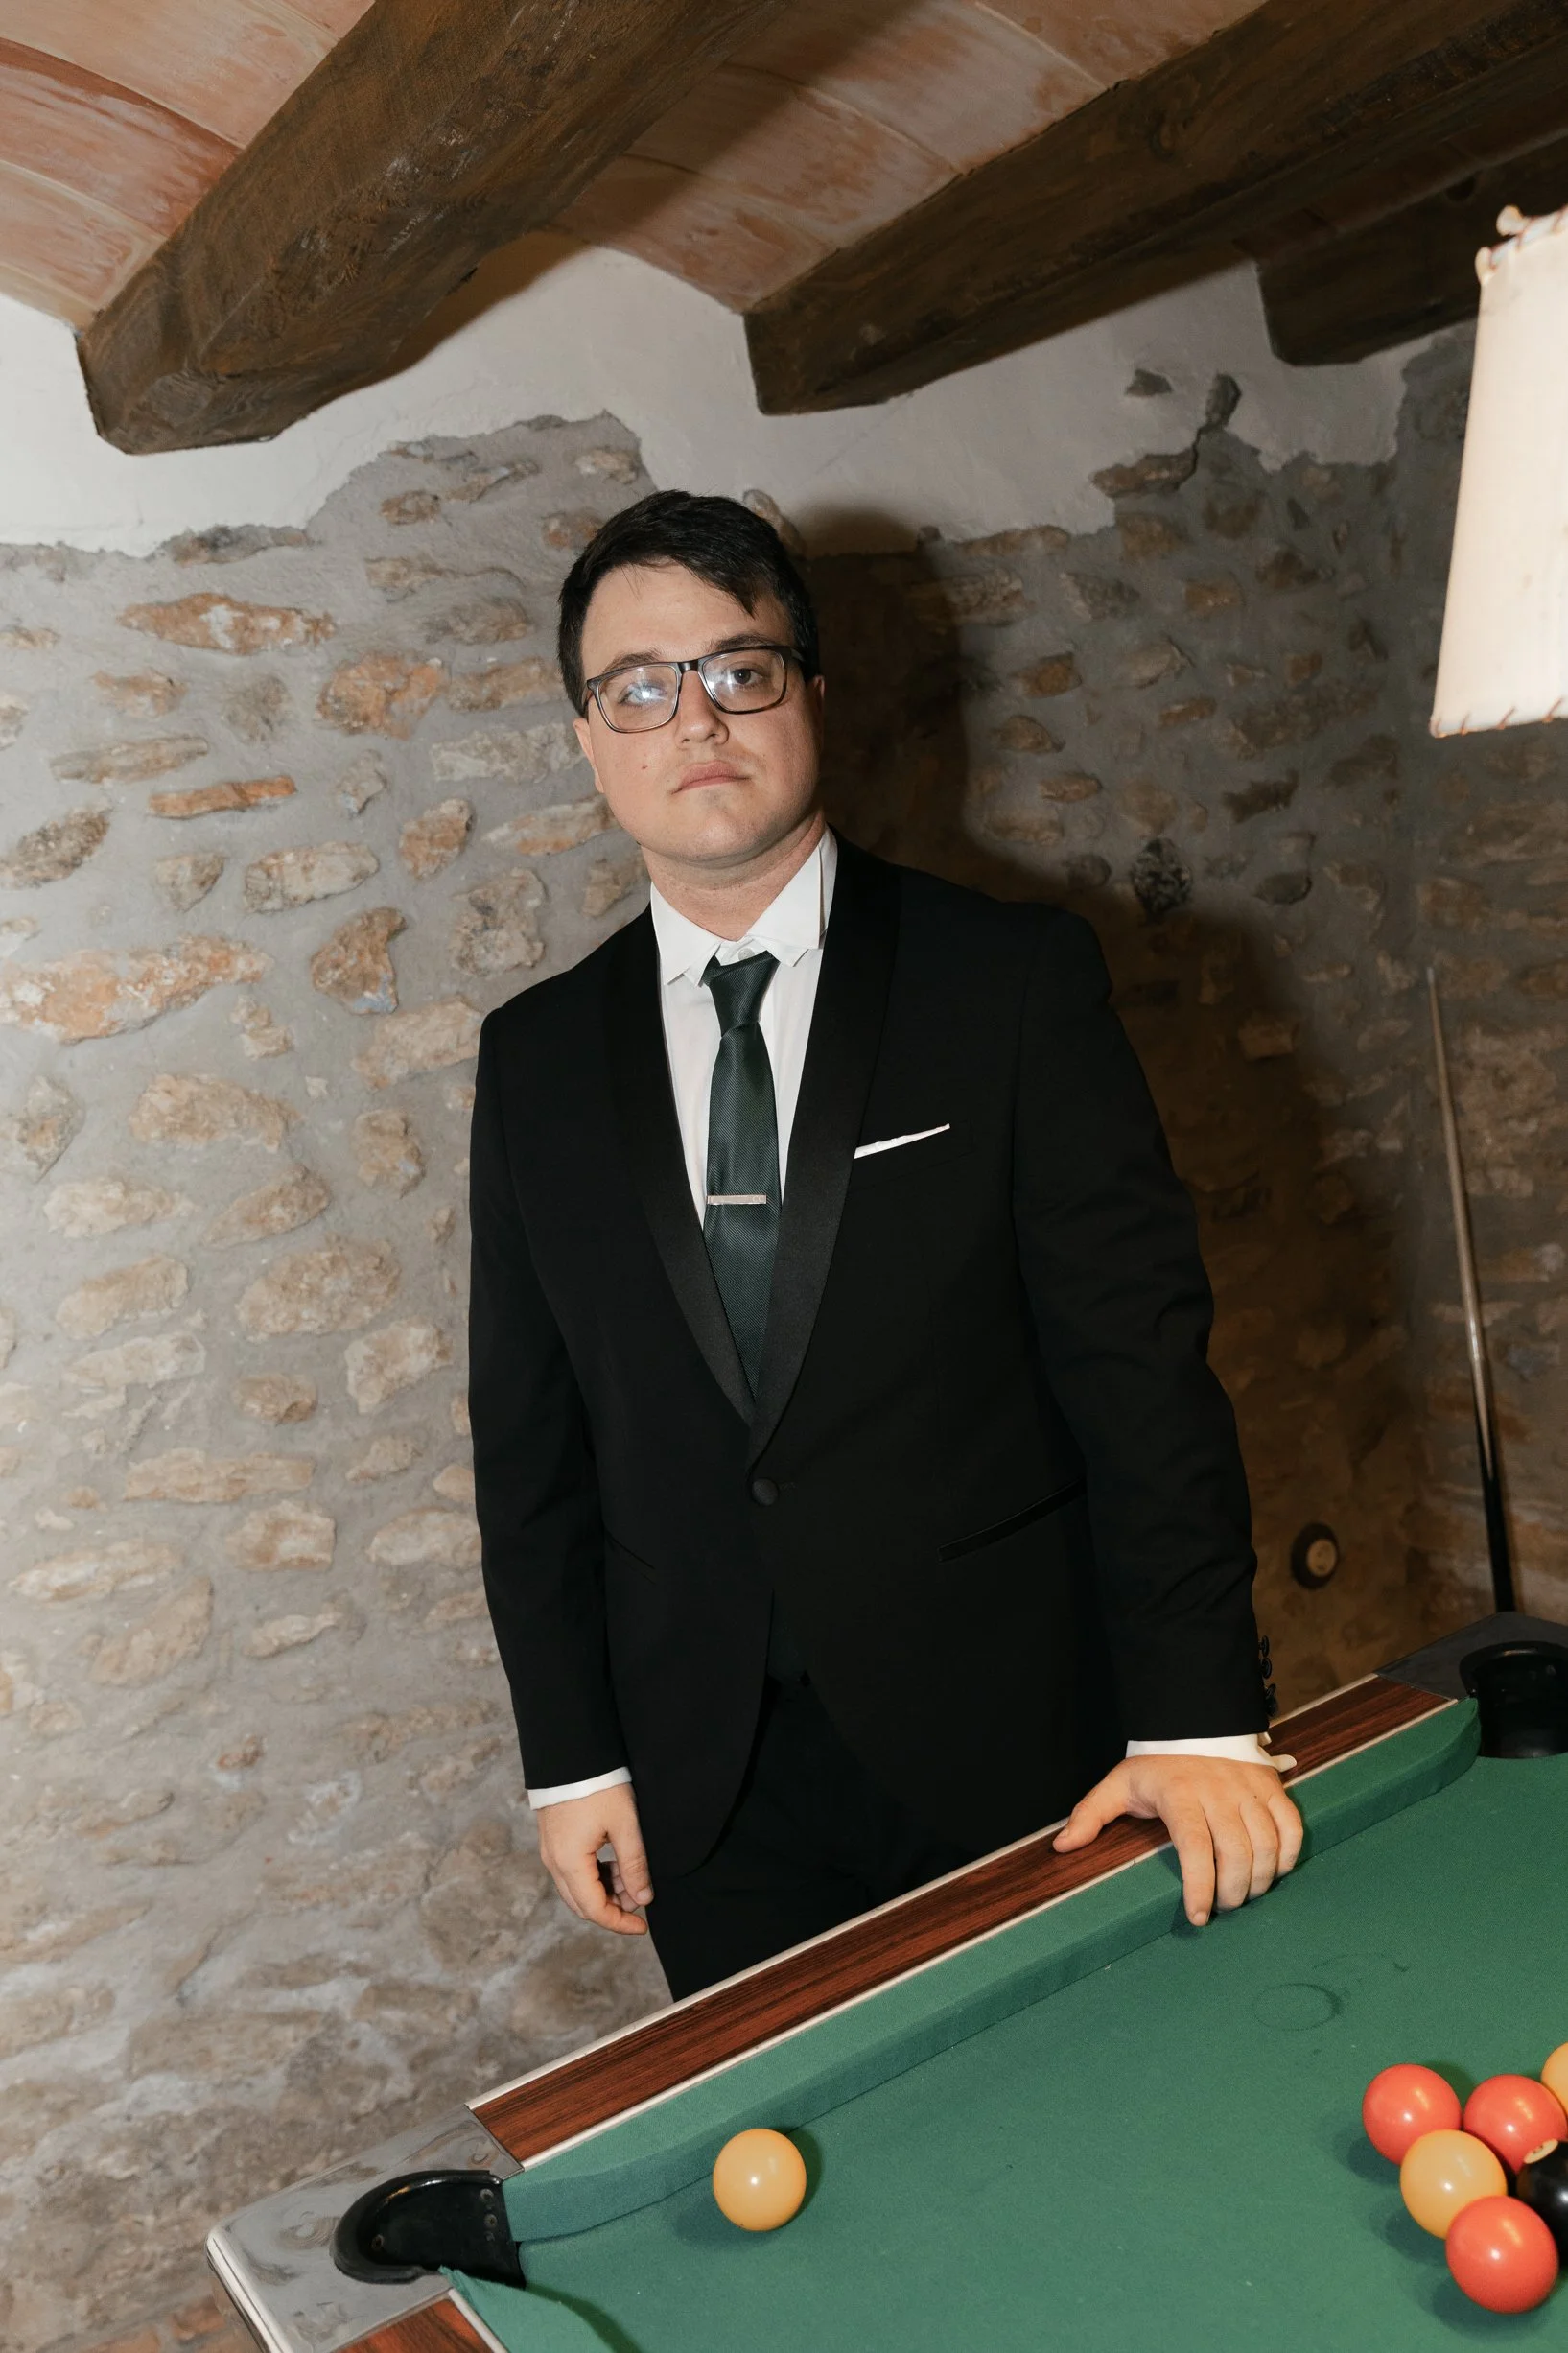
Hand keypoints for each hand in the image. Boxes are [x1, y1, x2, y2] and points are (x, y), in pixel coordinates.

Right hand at [535, 1783, 653, 1936]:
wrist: (571, 1753)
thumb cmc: (598, 1786)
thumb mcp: (625, 1825)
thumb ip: (634, 1865)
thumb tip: (642, 1898)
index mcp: (570, 1863)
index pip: (594, 1909)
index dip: (619, 1923)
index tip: (643, 1926)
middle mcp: (554, 1862)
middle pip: (582, 1904)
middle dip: (613, 1907)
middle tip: (641, 1897)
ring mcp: (550, 1851)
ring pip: (577, 1888)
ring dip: (605, 1890)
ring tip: (632, 1873)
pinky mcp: (553, 1841)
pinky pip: (573, 1872)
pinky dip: (595, 1876)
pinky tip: (616, 1862)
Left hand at [1052, 1755, 1302, 1926]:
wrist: (1195, 1721)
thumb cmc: (1157, 1765)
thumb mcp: (1119, 1784)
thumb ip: (1091, 1814)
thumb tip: (1063, 1846)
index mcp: (1180, 1793)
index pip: (1195, 1846)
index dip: (1200, 1886)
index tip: (1198, 1917)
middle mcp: (1219, 1791)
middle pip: (1237, 1851)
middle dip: (1234, 1891)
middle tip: (1224, 1908)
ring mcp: (1249, 1788)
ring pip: (1267, 1843)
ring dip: (1261, 1879)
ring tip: (1247, 1895)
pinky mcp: (1272, 1786)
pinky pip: (1291, 1825)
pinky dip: (1289, 1854)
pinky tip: (1277, 1872)